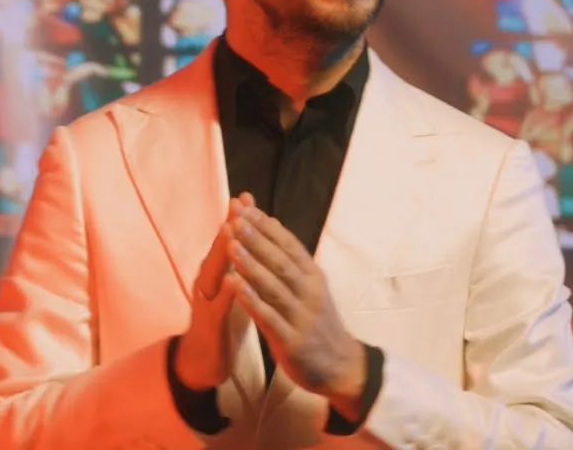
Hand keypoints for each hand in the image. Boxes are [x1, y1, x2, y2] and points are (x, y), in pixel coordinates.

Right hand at [173, 199, 246, 390]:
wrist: (204, 361)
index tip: (248, 195)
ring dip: (223, 252)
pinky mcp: (210, 324)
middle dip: (229, 225)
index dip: (238, 219)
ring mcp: (206, 302)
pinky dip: (226, 293)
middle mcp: (208, 282)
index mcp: (217, 273)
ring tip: (232, 230)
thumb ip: (240, 264)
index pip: (228, 241)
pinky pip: (217, 306)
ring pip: (214, 272)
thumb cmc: (223, 321)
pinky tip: (233, 280)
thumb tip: (251, 236)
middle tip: (237, 202)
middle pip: (219, 249)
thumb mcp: (232, 287)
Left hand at [226, 198, 366, 418]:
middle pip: (280, 260)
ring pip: (274, 285)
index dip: (265, 225)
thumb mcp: (311, 288)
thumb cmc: (319, 323)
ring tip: (230, 245)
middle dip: (256, 238)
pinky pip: (269, 317)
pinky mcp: (292, 341)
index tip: (244, 206)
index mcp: (313, 276)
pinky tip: (235, 286)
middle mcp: (310, 292)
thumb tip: (270, 223)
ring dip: (251, 264)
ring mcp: (302, 316)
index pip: (288, 244)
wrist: (341, 366)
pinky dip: (251, 300)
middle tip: (234, 216)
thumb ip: (291, 260)